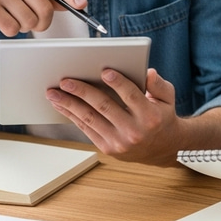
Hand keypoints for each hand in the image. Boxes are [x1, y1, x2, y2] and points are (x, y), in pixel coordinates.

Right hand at [0, 0, 86, 36]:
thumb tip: (76, 3)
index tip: (82, 4)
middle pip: (45, 9)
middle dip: (42, 22)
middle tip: (32, 21)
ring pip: (29, 21)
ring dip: (24, 27)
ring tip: (12, 17)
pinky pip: (13, 28)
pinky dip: (11, 30)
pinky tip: (1, 21)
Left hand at [46, 67, 181, 164]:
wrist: (162, 149)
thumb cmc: (162, 117)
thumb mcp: (167, 98)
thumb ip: (159, 84)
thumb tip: (148, 73)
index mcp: (151, 116)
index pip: (132, 96)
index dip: (118, 83)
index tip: (104, 71)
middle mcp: (134, 131)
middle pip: (104, 107)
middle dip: (82, 92)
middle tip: (65, 81)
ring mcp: (119, 142)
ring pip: (90, 119)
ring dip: (69, 105)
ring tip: (53, 93)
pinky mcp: (108, 148)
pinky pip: (87, 129)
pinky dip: (72, 116)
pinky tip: (62, 105)